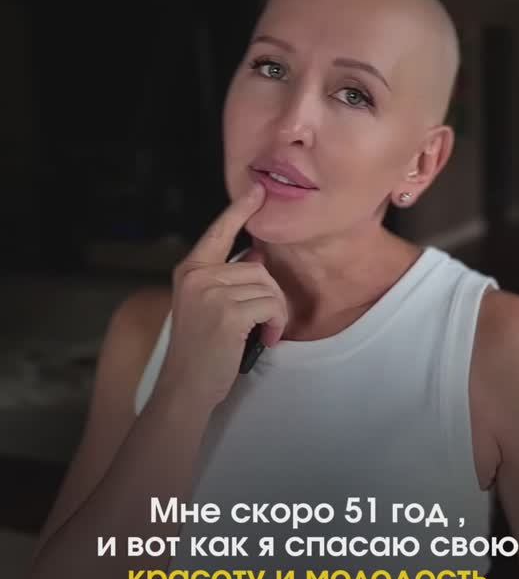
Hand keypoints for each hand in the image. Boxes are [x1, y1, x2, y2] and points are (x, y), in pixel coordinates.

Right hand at [156, 181, 286, 407]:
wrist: (183, 388)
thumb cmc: (199, 352)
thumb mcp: (205, 307)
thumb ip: (225, 280)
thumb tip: (255, 255)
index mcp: (189, 272)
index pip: (218, 232)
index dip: (239, 210)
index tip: (256, 190)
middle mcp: (197, 277)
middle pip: (258, 268)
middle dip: (271, 297)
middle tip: (266, 325)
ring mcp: (211, 294)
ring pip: (267, 288)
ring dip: (275, 314)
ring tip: (263, 335)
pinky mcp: (228, 313)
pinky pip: (270, 306)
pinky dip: (275, 325)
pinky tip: (265, 340)